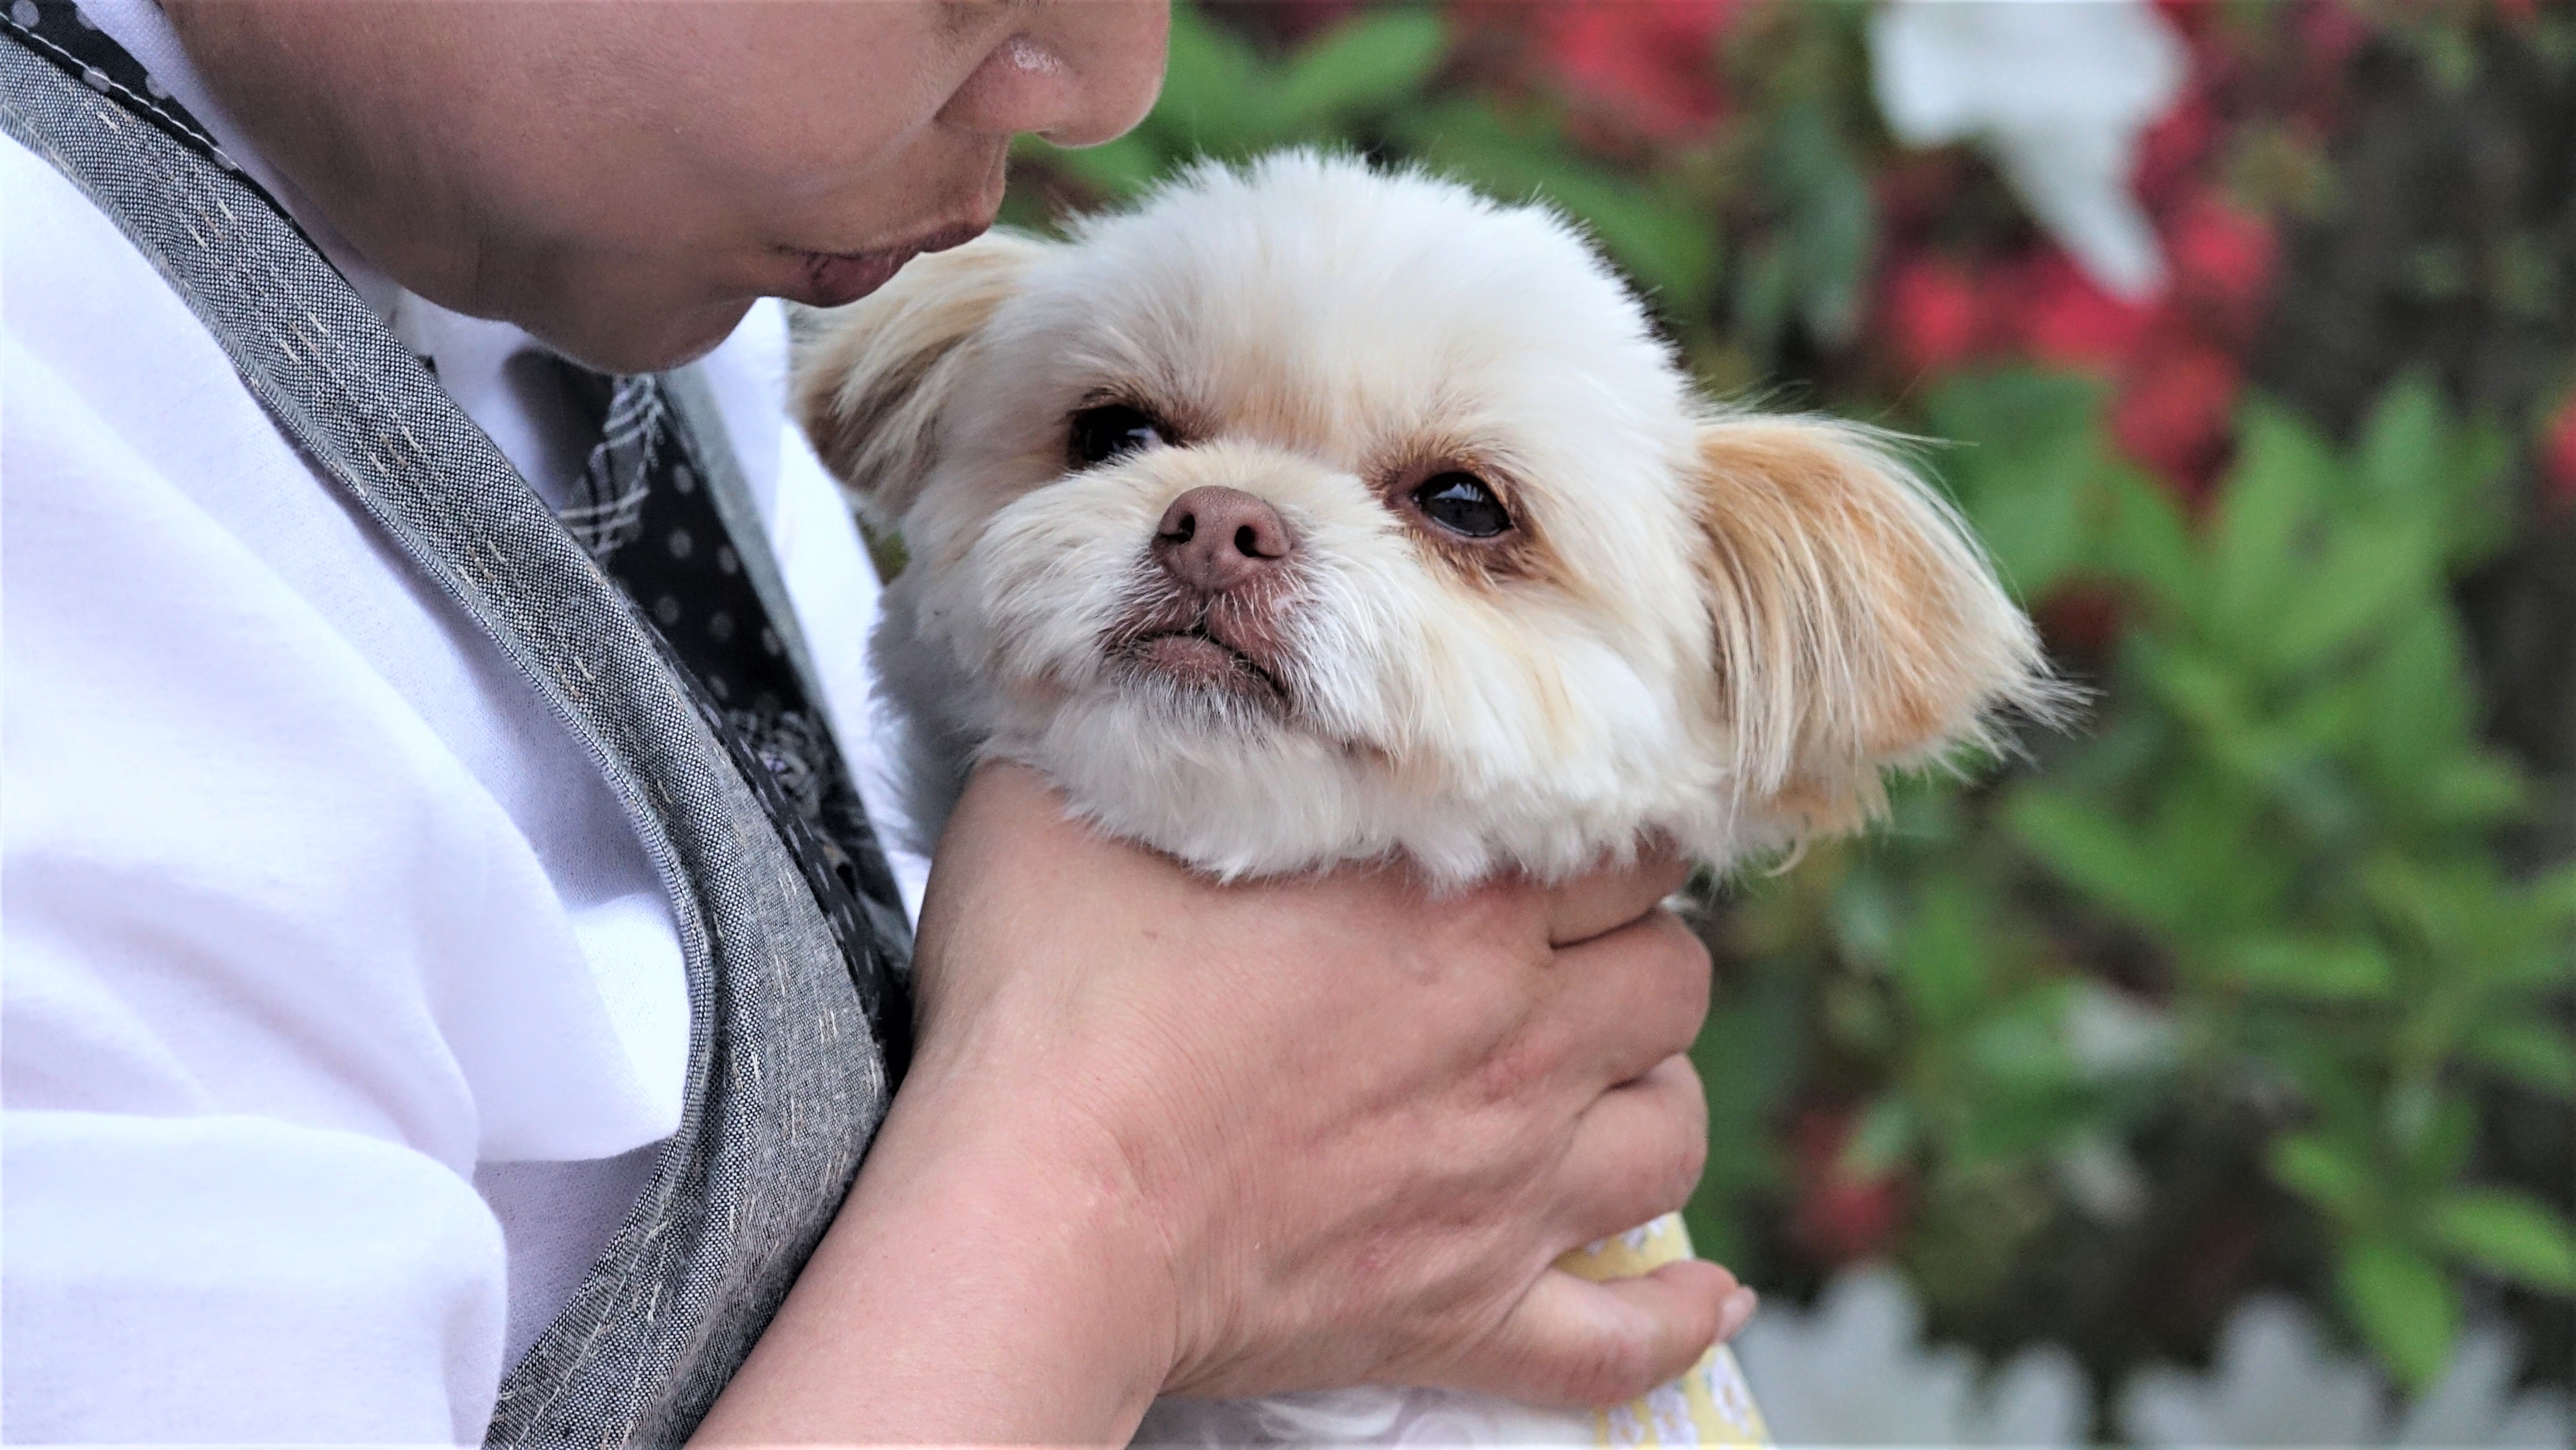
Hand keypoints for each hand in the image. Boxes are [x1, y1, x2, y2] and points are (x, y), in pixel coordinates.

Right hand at [694, 762, 1738, 1443]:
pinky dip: (1673, 1321)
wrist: (1033, 1215)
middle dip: (1635, 950)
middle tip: (1565, 947)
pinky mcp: (1461, 1313)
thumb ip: (1156, 718)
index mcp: (1451, 902)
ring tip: (1601, 1079)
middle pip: (1672, 977)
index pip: (1623, 841)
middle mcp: (1514, 1037)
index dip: (1605, 824)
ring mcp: (1502, 1188)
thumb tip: (1157, 650)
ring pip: (1672, 1134)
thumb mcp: (1079, 799)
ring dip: (1651, 1096)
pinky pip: (1621, 1342)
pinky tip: (1704, 1298)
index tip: (1559, 827)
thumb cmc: (1047, 1001)